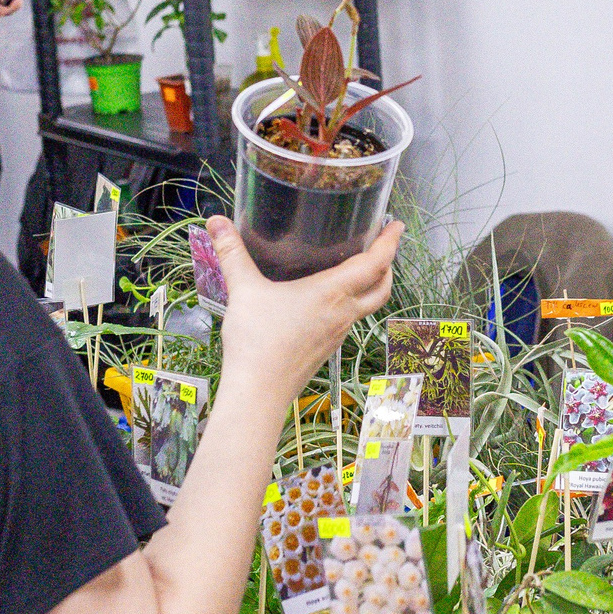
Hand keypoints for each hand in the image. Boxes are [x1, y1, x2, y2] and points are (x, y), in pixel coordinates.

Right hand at [208, 215, 401, 400]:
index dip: (389, 242)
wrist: (259, 393)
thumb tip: (216, 221)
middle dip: (389, 265)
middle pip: (382, 288)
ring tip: (360, 269)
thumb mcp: (243, 291)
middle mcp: (343, 313)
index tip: (396, 225)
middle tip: (384, 246)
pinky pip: (349, 320)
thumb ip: (232, 253)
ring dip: (372, 286)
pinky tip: (331, 300)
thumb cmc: (256, 341)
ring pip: (368, 306)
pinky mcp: (327, 348)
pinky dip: (352, 303)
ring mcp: (338, 334)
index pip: (374, 264)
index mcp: (332, 293)